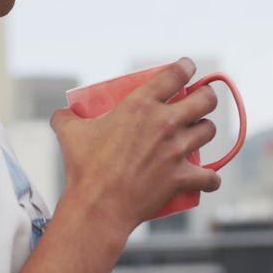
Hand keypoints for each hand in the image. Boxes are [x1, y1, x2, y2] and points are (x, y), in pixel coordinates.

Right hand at [50, 58, 220, 231]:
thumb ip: (66, 117)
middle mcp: (165, 123)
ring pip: (209, 131)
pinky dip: (210, 178)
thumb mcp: (70, 133)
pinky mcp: (182, 177)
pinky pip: (210, 176)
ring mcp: (177, 150)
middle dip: (206, 97)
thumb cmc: (84, 167)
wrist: (98, 205)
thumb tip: (61, 114)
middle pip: (205, 99)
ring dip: (204, 130)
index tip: (188, 67)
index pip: (175, 74)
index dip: (186, 67)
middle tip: (200, 101)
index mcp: (141, 104)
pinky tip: (208, 178)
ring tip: (198, 133)